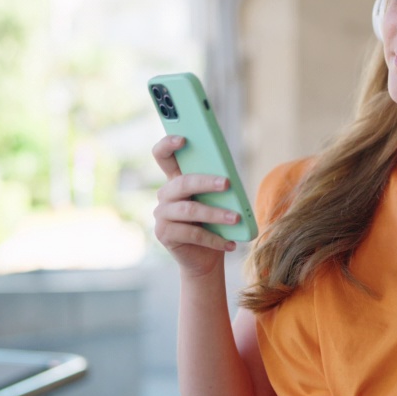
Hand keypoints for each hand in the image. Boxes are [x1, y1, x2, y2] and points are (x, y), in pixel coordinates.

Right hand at [151, 135, 242, 275]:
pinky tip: (230, 243)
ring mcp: (161, 215)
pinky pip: (191, 233)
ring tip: (235, 218)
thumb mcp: (217, 201)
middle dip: (205, 182)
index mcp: (176, 180)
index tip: (183, 138)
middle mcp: (165, 195)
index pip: (163, 156)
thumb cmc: (215, 224)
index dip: (168, 144)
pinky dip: (214, 239)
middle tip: (226, 184)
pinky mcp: (164, 234)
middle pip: (182, 183)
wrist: (205, 257)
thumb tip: (228, 178)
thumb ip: (218, 186)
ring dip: (215, 214)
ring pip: (189, 210)